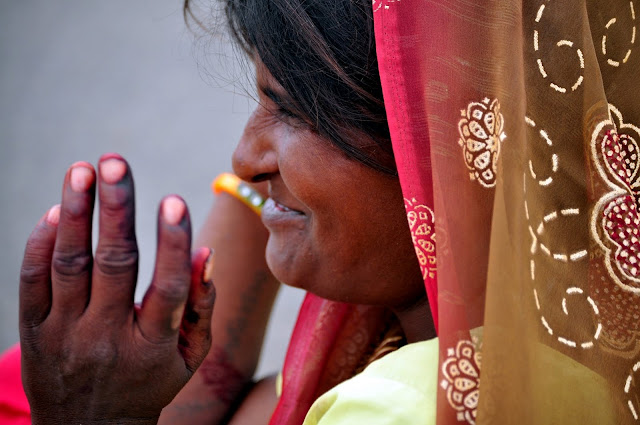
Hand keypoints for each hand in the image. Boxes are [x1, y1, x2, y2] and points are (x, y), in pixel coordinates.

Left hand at [19, 154, 215, 424]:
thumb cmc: (150, 382)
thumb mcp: (189, 358)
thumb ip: (201, 306)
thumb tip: (204, 253)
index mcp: (152, 345)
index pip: (166, 288)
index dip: (172, 244)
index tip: (173, 201)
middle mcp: (106, 337)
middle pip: (113, 265)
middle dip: (114, 209)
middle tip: (114, 162)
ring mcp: (65, 334)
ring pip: (69, 264)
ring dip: (76, 212)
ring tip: (82, 169)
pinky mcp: (33, 332)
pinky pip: (33, 281)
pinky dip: (42, 243)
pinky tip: (57, 211)